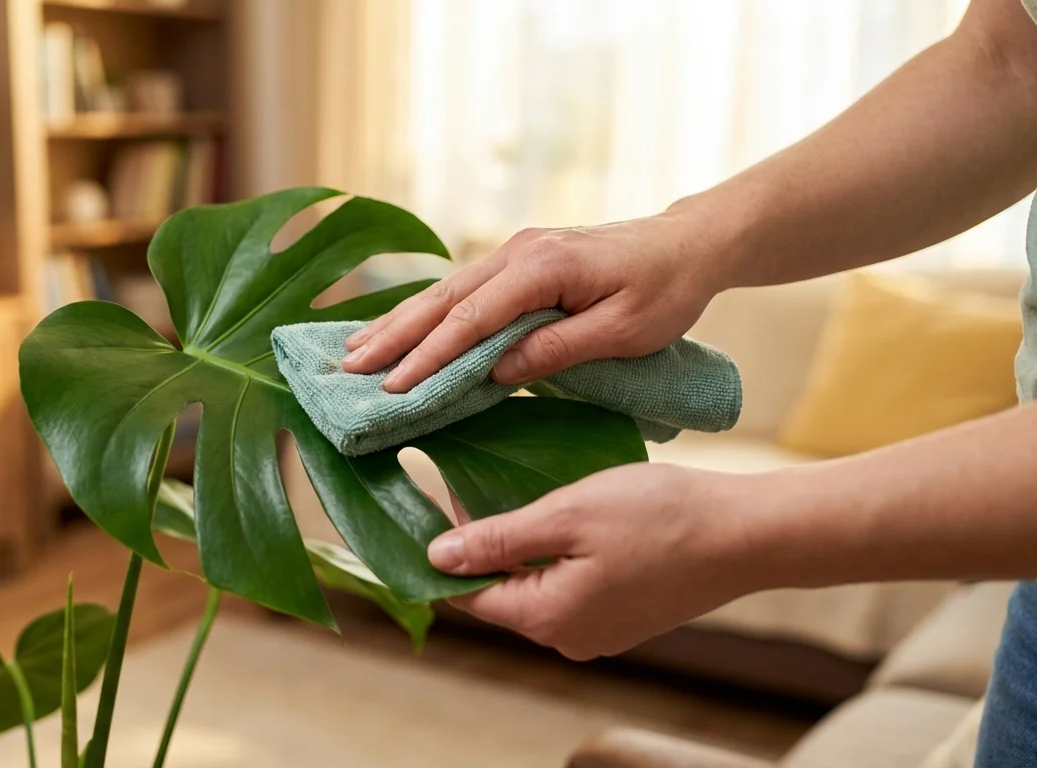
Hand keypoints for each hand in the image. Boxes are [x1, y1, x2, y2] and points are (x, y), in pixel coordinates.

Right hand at [342, 212, 730, 392]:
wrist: (687, 245)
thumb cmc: (665, 291)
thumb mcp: (623, 332)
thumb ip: (557, 350)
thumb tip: (495, 372)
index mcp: (543, 266)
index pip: (472, 318)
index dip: (429, 355)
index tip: (392, 387)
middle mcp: (519, 252)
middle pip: (443, 299)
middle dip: (393, 335)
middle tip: (349, 368)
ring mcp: (514, 253)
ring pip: (444, 292)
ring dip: (398, 323)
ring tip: (353, 351)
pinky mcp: (517, 263)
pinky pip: (461, 292)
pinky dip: (425, 314)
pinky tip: (397, 331)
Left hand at [429, 463, 758, 659]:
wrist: (746, 534)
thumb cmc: (660, 516)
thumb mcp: (566, 515)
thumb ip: (499, 539)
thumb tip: (437, 558)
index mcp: (547, 618)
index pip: (468, 594)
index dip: (446, 550)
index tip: (438, 501)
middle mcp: (568, 639)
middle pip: (500, 593)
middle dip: (485, 544)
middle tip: (478, 483)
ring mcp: (599, 633)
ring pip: (535, 589)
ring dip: (522, 548)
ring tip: (519, 493)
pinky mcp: (623, 618)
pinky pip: (569, 590)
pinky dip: (557, 557)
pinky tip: (563, 518)